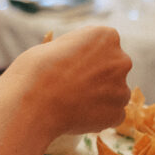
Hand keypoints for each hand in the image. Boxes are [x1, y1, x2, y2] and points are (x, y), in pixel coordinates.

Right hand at [0, 25, 130, 140]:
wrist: (33, 103)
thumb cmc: (35, 71)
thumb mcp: (56, 46)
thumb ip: (76, 51)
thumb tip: (79, 60)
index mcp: (106, 36)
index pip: (104, 46)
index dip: (86, 58)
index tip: (71, 67)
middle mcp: (121, 60)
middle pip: (113, 70)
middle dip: (98, 78)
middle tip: (73, 88)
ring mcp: (122, 88)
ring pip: (114, 94)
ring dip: (99, 99)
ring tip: (72, 104)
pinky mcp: (118, 113)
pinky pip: (111, 116)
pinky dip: (98, 119)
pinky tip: (77, 117)